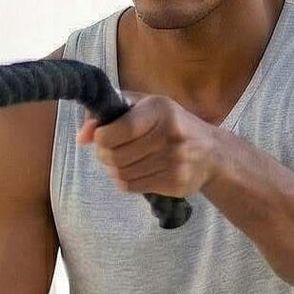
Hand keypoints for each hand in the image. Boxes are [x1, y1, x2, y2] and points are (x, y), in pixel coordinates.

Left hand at [77, 94, 218, 198]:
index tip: (101, 136)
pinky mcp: (175, 183)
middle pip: (116, 156)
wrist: (211, 153)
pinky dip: (125, 180)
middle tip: (107, 151)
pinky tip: (133, 171)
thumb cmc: (170, 124)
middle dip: (104, 155)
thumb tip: (82, 136)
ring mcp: (174, 161)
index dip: (101, 137)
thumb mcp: (145, 106)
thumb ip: (110, 113)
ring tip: (122, 160)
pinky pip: (132, 186)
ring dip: (114, 169)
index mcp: (160, 110)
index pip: (119, 130)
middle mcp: (169, 135)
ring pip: (122, 173)